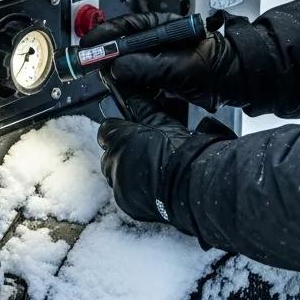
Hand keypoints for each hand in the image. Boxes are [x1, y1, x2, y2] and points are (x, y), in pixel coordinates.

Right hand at [83, 11, 243, 110]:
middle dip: (106, 55)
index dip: (105, 36)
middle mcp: (159, 41)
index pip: (127, 27)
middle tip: (89, 64)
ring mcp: (160, 58)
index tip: (89, 45)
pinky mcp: (162, 75)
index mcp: (164, 27)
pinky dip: (130, 86)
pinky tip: (125, 91)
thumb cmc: (220, 66)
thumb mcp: (181, 66)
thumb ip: (148, 66)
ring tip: (106, 79)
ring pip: (130, 63)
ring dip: (117, 73)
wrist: (239, 82)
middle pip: (124, 45)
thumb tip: (118, 67)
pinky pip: (139, 79)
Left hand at [98, 96, 236, 228]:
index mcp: (119, 138)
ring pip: (116, 174)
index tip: (130, 133)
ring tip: (151, 171)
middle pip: (110, 153)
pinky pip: (124, 192)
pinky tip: (153, 186)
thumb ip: (143, 109)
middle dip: (123, 152)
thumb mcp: (163, 123)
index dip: (119, 131)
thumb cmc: (181, 152)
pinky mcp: (126, 202)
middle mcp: (113, 160)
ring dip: (127, 171)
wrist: (192, 186)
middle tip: (145, 153)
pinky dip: (134, 190)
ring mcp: (118, 183)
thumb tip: (133, 97)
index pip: (107, 129)